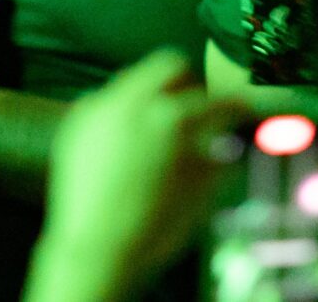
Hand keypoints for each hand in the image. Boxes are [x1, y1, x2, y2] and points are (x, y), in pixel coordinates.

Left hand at [27, 51, 248, 301]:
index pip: (216, 101)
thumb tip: (231, 143)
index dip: (236, 107)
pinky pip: (107, 102)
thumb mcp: (200, 195)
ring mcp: (100, 108)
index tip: (241, 112)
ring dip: (154, 96)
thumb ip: (219, 159)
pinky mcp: (76, 122)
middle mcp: (132, 102)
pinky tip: (130, 141)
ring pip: (134, 79)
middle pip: (169, 66)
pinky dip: (124, 113)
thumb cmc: (154, 228)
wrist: (94, 251)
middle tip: (198, 111)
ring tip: (162, 128)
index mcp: (171, 119)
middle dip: (189, 85)